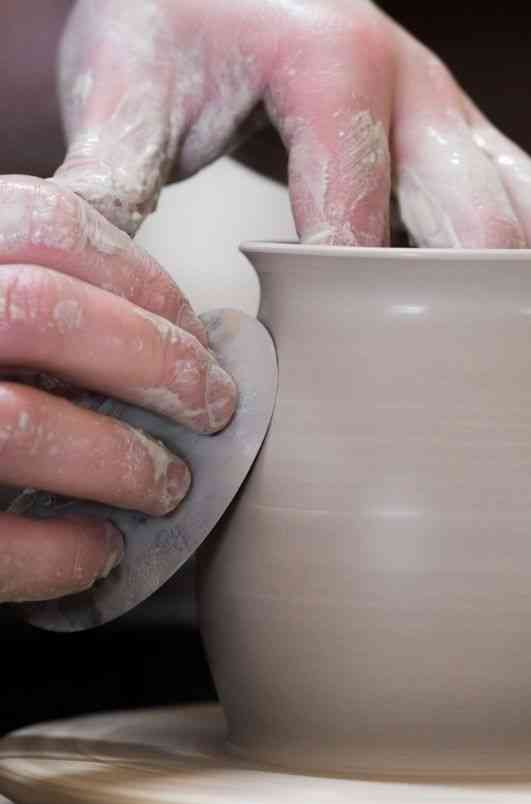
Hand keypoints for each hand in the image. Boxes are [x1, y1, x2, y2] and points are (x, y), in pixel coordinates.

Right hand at [0, 175, 237, 602]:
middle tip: (213, 407)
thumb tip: (171, 330)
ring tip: (167, 485)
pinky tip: (98, 552)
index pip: (44, 225)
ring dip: (121, 463)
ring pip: (15, 425)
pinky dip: (58, 553)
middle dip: (157, 363)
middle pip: (43, 312)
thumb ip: (39, 292)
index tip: (194, 332)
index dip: (142, 279)